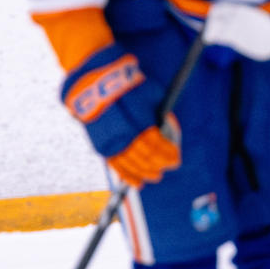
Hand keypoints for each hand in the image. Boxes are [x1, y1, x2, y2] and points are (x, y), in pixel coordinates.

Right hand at [75, 68, 180, 186]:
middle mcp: (125, 136)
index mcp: (139, 122)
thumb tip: (167, 127)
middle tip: (169, 166)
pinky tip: (137, 182)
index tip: (176, 156)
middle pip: (146, 157)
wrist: (94, 86)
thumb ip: (159, 112)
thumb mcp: (151, 93)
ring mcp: (112, 143)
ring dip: (146, 172)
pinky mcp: (102, 147)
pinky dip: (128, 176)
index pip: (157, 145)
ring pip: (132, 165)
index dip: (168, 153)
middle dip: (159, 164)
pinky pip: (117, 166)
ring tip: (156, 175)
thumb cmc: (127, 86)